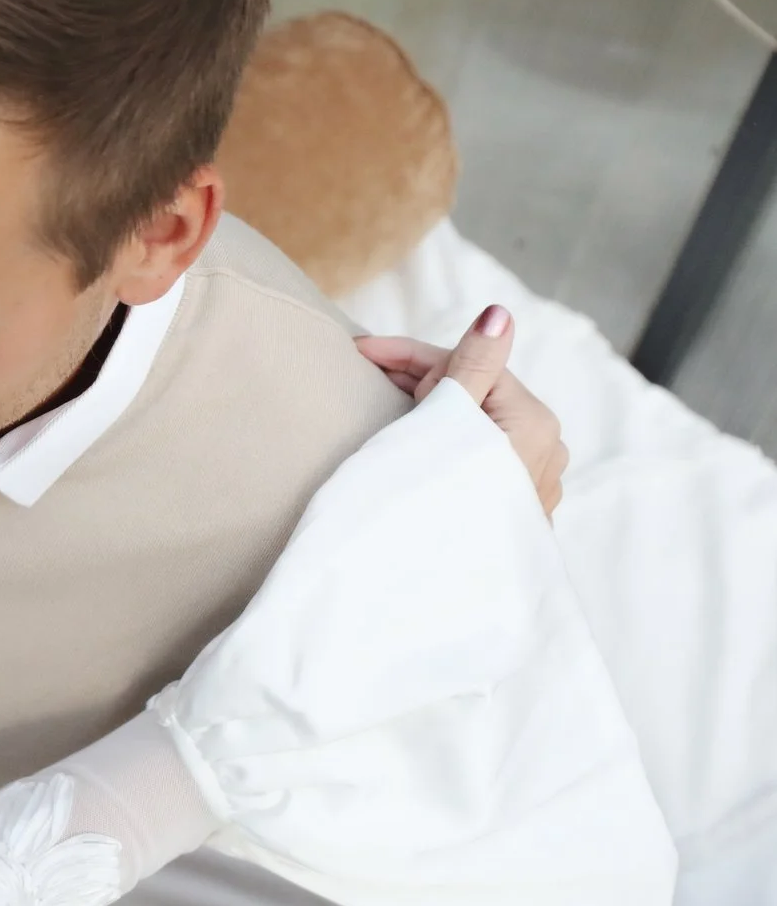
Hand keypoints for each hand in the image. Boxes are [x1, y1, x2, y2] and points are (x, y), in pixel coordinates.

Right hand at [356, 305, 567, 516]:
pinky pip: (481, 458)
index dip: (411, 356)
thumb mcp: (446, 424)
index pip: (471, 364)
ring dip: (433, 413)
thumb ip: (474, 366)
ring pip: (478, 426)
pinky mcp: (514, 510)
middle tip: (365, 381)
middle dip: (422, 382)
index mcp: (534, 422)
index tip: (358, 351)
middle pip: (476, 393)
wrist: (434, 592)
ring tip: (385, 412)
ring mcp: (534, 483)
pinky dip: (447, 445)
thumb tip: (501, 313)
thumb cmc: (434, 503)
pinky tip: (416, 449)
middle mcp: (547, 450)